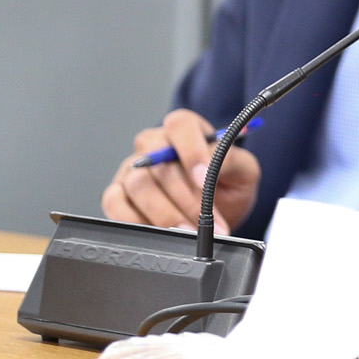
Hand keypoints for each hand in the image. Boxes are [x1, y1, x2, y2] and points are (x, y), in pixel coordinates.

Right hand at [101, 109, 260, 236]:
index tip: (205, 180)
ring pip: (138, 184)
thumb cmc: (228, 187)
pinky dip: (138, 222)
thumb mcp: (244, 171)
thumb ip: (231, 160)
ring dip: (166, 213)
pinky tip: (161, 234)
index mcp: (186, 131)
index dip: (191, 151)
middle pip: (158, 162)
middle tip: (205, 222)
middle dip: (185, 197)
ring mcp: (131, 169)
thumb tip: (208, 167)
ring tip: (190, 233)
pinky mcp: (116, 194)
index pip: (180, 124)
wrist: (217, 216)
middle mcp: (153, 146)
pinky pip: (115, 204)